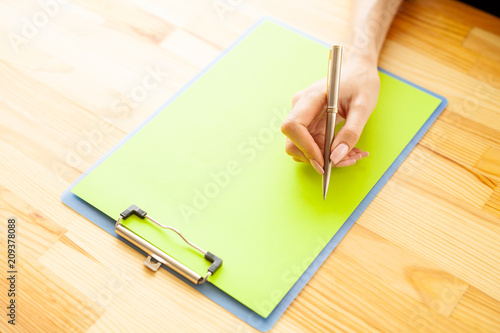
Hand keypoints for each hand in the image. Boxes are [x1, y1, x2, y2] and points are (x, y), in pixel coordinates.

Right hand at [280, 57, 379, 173]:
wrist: (358, 69)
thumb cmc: (361, 81)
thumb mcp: (363, 106)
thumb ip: (350, 133)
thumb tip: (336, 158)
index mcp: (310, 98)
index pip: (293, 126)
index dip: (305, 147)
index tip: (325, 161)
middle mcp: (300, 108)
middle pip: (293, 142)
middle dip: (316, 158)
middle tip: (346, 160)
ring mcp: (303, 116)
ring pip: (303, 147)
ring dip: (326, 158)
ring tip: (353, 154)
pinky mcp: (309, 123)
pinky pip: (313, 144)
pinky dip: (329, 153)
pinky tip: (348, 149)